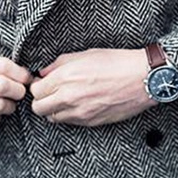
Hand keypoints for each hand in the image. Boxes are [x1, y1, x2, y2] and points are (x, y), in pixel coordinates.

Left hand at [29, 48, 151, 126]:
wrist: (142, 79)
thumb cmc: (116, 62)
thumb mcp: (84, 54)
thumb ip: (58, 64)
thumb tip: (44, 73)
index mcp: (65, 77)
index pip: (35, 90)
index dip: (37, 86)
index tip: (42, 83)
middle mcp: (69, 97)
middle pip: (38, 108)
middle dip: (41, 100)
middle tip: (49, 93)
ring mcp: (80, 112)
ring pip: (52, 118)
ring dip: (54, 110)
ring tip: (64, 99)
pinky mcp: (91, 122)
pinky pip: (69, 123)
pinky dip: (68, 116)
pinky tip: (77, 104)